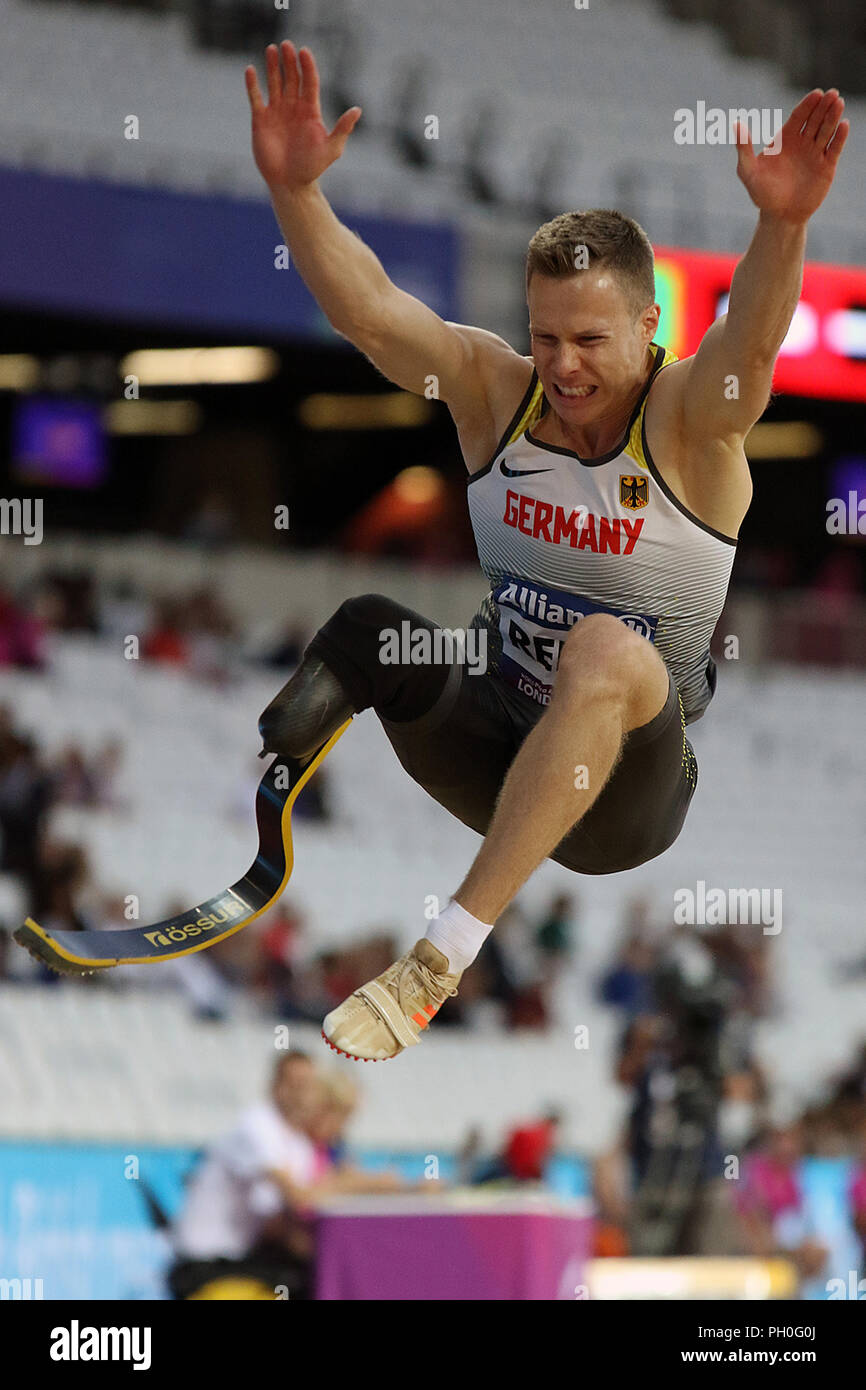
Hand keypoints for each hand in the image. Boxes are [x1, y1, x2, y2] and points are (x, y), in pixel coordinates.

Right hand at [245, 42, 361, 191]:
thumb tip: (357, 110)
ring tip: (271, 49)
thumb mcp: (331, 149)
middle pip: (292, 78)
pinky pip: (256, 97)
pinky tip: (251, 70)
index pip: (309, 82)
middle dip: (290, 61)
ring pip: (274, 83)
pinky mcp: (261, 120)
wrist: (290, 183)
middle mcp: (293, 107)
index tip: (304, 51)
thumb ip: (343, 128)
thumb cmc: (312, 167)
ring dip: (273, 66)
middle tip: (287, 45)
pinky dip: (253, 85)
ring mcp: (276, 112)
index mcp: (310, 110)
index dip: (307, 66)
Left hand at [735, 89, 847, 224]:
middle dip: (823, 106)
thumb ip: (743, 148)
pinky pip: (834, 148)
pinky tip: (844, 125)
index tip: (816, 93)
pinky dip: (840, 137)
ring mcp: (816, 153)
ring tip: (839, 103)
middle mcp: (802, 142)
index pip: (799, 116)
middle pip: (815, 119)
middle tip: (832, 94)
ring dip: (833, 116)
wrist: (779, 216)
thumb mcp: (748, 171)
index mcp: (785, 139)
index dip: (808, 104)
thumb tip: (736, 124)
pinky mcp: (827, 166)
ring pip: (826, 130)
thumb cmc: (761, 194)